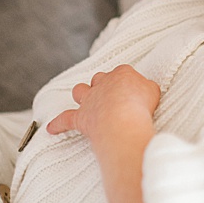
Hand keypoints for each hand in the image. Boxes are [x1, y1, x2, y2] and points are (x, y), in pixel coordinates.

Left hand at [44, 65, 158, 150]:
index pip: (123, 73)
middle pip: (99, 79)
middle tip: (112, 95)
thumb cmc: (141, 104)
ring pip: (80, 91)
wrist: (123, 120)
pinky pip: (65, 119)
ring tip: (84, 100)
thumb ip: (147, 88)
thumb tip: (145, 90)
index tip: (133, 92)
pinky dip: (58, 124)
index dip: (127, 83)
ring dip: (82, 95)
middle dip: (103, 84)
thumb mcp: (153, 91)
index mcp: (121, 74)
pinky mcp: (81, 118)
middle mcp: (102, 84)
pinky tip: (51, 129)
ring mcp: (90, 100)